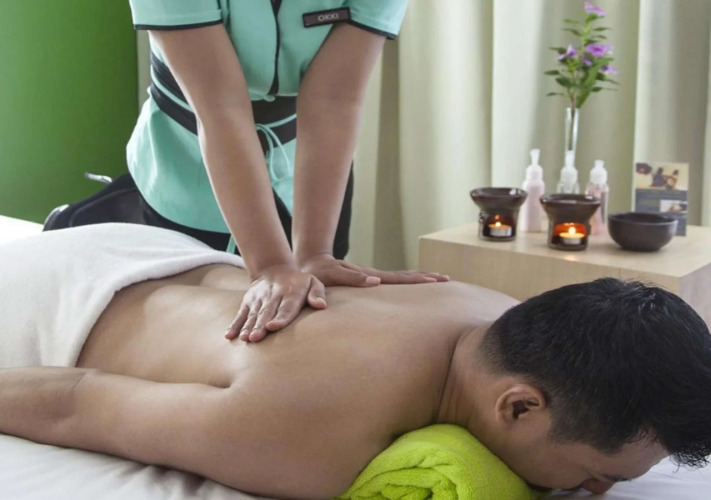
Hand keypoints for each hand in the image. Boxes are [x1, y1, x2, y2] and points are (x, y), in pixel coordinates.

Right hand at [225, 265, 325, 342]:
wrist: (274, 269)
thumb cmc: (299, 283)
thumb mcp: (313, 282)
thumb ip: (317, 293)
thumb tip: (321, 305)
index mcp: (291, 292)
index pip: (286, 307)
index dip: (280, 318)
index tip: (273, 326)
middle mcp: (273, 295)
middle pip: (267, 312)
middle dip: (260, 326)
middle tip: (255, 338)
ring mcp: (259, 298)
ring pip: (253, 314)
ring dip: (248, 326)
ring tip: (245, 338)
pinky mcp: (248, 301)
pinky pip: (241, 313)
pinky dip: (235, 324)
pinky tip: (229, 336)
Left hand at [298, 254, 449, 286]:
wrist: (311, 264)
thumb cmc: (318, 273)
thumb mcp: (332, 276)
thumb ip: (351, 279)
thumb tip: (376, 281)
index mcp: (369, 275)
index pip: (398, 278)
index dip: (417, 280)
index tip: (435, 280)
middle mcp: (374, 275)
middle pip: (405, 276)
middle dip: (426, 277)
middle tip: (447, 278)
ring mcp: (372, 277)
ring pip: (400, 278)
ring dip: (419, 278)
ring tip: (438, 280)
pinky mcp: (368, 281)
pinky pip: (391, 283)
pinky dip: (405, 284)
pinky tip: (412, 287)